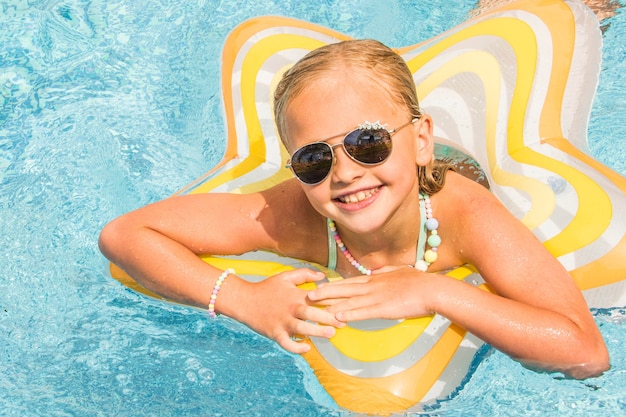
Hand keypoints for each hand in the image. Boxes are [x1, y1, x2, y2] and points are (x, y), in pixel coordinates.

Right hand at [234, 268, 345, 353]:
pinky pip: (287, 343)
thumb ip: (305, 274)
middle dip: (328, 318)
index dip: (332, 302)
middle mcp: (290, 309)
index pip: (317, 298)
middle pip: (311, 313)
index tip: (346, 305)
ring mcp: (282, 322)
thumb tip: (323, 276)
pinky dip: (296, 347)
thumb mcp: (285, 277)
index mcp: (295, 295)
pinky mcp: (274, 333)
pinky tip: (307, 348)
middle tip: (343, 323)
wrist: (244, 300)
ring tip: (331, 334)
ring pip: (302, 328)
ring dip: (317, 332)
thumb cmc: (267, 288)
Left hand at [307, 266, 433, 321]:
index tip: (320, 286)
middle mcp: (372, 286)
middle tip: (309, 295)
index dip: (334, 284)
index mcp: (376, 279)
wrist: (432, 289)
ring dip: (331, 304)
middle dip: (326, 293)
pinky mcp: (384, 309)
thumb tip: (377, 271)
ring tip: (315, 306)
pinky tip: (337, 316)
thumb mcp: (399, 272)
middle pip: (344, 289)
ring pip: (349, 301)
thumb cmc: (419, 282)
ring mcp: (377, 297)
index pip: (350, 282)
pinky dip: (349, 313)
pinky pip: (363, 312)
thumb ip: (386, 272)